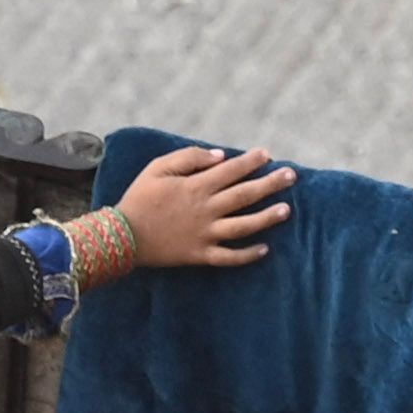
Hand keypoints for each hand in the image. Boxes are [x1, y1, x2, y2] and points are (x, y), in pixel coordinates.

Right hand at [114, 144, 291, 271]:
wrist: (120, 237)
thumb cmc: (138, 199)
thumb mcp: (157, 168)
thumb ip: (189, 157)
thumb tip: (220, 156)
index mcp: (196, 186)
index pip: (232, 170)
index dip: (251, 161)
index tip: (267, 155)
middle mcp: (206, 210)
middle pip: (245, 195)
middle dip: (271, 184)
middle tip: (291, 176)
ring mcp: (204, 234)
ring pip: (243, 226)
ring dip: (267, 218)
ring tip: (287, 210)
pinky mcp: (199, 255)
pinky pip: (228, 257)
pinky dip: (247, 255)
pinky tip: (264, 249)